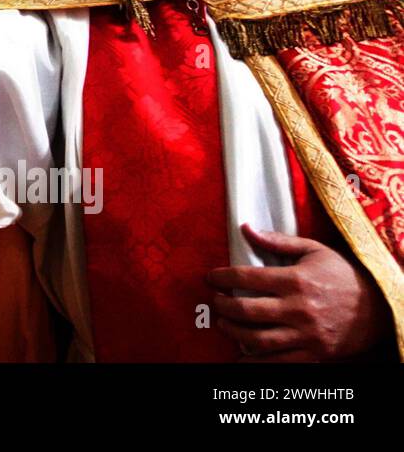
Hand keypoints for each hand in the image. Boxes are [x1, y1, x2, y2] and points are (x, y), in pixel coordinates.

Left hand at [206, 224, 390, 360]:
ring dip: (234, 332)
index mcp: (295, 280)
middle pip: (247, 310)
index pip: (246, 278)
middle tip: (214, 302)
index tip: (210, 278)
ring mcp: (306, 334)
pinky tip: (241, 356)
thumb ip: (277, 241)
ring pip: (258, 339)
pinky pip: (279, 362)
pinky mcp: (314, 354)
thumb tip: (245, 228)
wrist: (379, 307)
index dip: (222, 277)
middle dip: (223, 306)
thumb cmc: (343, 275)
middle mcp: (298, 309)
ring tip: (224, 324)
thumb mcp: (313, 251)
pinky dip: (256, 362)